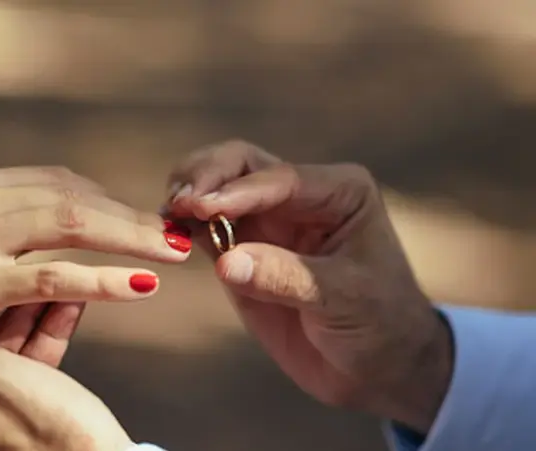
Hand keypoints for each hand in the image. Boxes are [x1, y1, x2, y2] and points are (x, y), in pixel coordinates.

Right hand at [0, 166, 191, 385]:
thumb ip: (7, 222)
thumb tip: (74, 214)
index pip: (56, 180)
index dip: (108, 199)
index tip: (145, 217)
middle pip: (70, 195)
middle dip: (129, 215)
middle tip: (177, 231)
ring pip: (68, 225)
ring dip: (129, 238)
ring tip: (173, 251)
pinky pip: (53, 276)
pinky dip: (104, 279)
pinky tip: (141, 285)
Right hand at [165, 141, 452, 432]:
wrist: (378, 367)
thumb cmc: (380, 325)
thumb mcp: (343, 299)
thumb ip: (284, 278)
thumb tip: (226, 262)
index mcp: (338, 192)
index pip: (279, 180)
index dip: (237, 191)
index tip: (201, 206)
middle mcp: (299, 196)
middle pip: (240, 165)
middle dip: (205, 177)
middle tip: (178, 202)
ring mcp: (268, 222)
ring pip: (217, 188)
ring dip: (188, 195)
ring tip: (166, 215)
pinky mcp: (242, 250)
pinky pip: (206, 228)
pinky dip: (183, 227)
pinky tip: (166, 234)